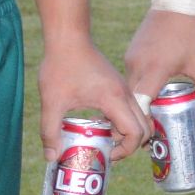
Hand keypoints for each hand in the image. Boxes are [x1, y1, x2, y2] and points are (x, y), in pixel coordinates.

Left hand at [37, 34, 145, 160]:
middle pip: (144, 127)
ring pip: (139, 117)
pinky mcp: (118, 84)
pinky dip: (122, 120)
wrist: (68, 36)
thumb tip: (51, 157)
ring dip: (126, 132)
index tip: (107, 154)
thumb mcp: (52, 102)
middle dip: (130, 144)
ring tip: (102, 137)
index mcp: (114, 98)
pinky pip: (130, 108)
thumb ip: (50, 131)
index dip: (126, 149)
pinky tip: (98, 121)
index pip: (136, 132)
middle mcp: (125, 93)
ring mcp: (124, 88)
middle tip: (107, 150)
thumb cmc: (61, 66)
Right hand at [124, 8, 194, 125]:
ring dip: (139, 104)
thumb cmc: (191, 34)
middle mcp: (137, 65)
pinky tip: (150, 96)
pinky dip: (138, 90)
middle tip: (150, 135)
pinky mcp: (129, 54)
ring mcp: (130, 59)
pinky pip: (130, 78)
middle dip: (139, 119)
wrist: (175, 3)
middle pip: (133, 101)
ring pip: (130, 90)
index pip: (142, 104)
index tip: (150, 137)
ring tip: (150, 118)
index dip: (144, 123)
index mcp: (155, 70)